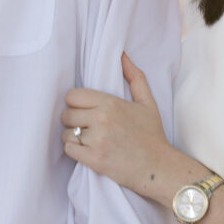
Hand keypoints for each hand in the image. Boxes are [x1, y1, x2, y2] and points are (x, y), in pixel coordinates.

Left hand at [62, 53, 176, 201]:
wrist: (157, 168)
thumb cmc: (152, 135)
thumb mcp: (147, 102)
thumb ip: (135, 77)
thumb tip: (122, 55)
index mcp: (111, 103)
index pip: (73, 96)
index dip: (76, 103)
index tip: (84, 110)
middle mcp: (101, 119)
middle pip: (66, 114)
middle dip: (73, 120)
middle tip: (85, 126)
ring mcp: (96, 140)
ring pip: (66, 133)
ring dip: (73, 136)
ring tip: (87, 139)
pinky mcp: (93, 159)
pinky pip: (68, 149)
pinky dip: (74, 150)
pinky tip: (86, 150)